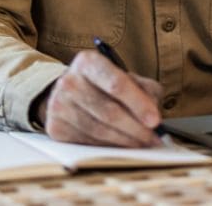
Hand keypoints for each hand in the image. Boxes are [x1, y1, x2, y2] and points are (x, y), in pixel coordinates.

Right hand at [38, 50, 163, 146]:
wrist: (69, 91)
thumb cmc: (103, 84)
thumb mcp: (126, 77)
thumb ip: (145, 90)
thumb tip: (154, 115)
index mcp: (88, 62)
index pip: (116, 84)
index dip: (138, 104)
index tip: (155, 120)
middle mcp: (69, 81)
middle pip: (108, 111)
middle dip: (135, 129)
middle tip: (153, 138)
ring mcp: (59, 105)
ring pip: (99, 131)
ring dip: (125, 142)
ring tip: (142, 144)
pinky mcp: (55, 127)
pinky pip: (88, 143)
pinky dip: (109, 148)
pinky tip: (121, 146)